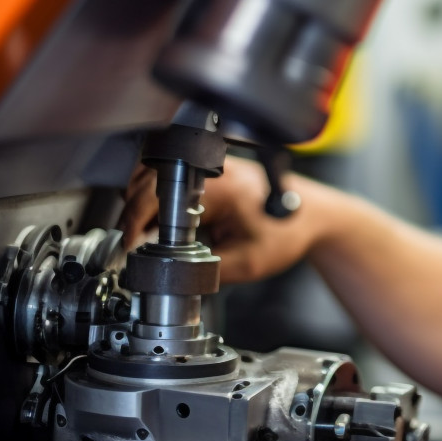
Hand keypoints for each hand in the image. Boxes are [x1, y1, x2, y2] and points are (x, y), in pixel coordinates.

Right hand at [118, 155, 317, 283]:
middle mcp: (213, 169)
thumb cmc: (289, 232)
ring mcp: (212, 164)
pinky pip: (172, 176)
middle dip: (134, 210)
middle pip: (149, 179)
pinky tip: (167, 219)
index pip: (159, 195)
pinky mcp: (212, 168)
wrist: (313, 215)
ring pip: (156, 173)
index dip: (136, 219)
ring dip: (144, 200)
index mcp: (220, 187)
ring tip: (149, 229)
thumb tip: (171, 276)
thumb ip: (206, 272)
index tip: (128, 240)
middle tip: (135, 239)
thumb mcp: (248, 263)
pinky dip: (160, 196)